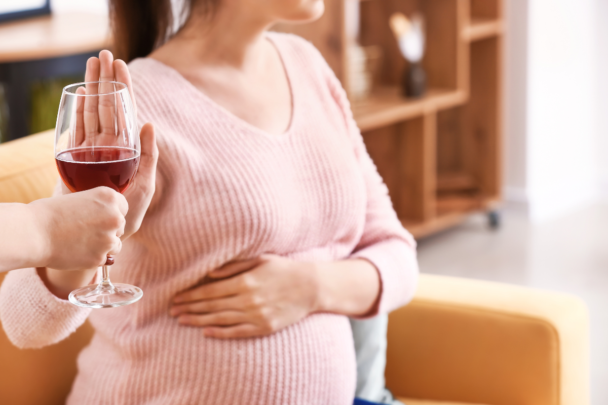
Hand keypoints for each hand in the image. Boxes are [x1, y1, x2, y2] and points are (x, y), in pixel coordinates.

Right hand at [28, 187, 127, 270]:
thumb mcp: (78, 198)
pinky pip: (105, 258)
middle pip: (120, 225)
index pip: (123, 207)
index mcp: (109, 197)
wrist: (32, 233)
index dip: (110, 213)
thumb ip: (98, 205)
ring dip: (104, 245)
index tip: (98, 217)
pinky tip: (78, 251)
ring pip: (116, 244)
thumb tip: (108, 214)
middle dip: (107, 229)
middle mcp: (114, 217)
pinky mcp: (101, 257)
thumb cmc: (48, 213)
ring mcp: (109, 238)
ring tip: (81, 241)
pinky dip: (94, 257)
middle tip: (85, 230)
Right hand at [61, 50, 158, 239]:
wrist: (103, 233)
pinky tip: (81, 91)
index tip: (122, 64)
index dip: (125, 88)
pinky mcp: (76, 158)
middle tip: (105, 54)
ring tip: (92, 62)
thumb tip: (148, 123)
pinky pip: (77, 129)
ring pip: (93, 111)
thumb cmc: (131, 213)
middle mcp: (111, 145)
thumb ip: (149, 156)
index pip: (128, 110)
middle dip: (108, 79)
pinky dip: (78, 109)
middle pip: (109, 105)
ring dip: (93, 87)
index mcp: (130, 148)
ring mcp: (93, 150)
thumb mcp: (145, 184)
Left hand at [170, 255, 319, 338]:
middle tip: (172, 310)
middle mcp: (248, 299)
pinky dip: (220, 333)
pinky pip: (237, 332)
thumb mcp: (260, 260)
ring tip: (182, 321)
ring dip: (199, 321)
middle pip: (212, 306)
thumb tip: (210, 273)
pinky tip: (206, 332)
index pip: (210, 291)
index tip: (177, 297)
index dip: (191, 295)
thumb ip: (234, 266)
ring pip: (220, 320)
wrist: (310, 287)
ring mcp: (256, 315)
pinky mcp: (264, 327)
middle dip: (190, 308)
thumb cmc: (283, 269)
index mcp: (245, 281)